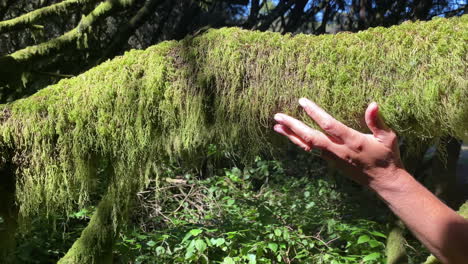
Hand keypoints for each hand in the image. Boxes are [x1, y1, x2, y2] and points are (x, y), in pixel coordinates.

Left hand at [273, 98, 403, 189]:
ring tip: (276, 125)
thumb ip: (377, 121)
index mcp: (352, 141)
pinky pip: (311, 150)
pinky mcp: (330, 161)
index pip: (329, 126)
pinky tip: (290, 135)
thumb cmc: (387, 156)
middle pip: (311, 137)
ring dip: (291, 135)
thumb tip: (373, 104)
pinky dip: (298, 142)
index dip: (315, 113)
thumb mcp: (388, 137)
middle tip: (277, 116)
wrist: (383, 181)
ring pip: (307, 145)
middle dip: (293, 126)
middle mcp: (339, 150)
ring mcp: (332, 157)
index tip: (302, 102)